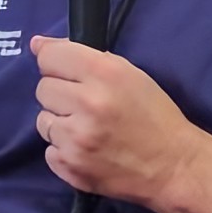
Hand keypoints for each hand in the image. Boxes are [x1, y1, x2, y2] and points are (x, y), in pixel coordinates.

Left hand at [30, 35, 206, 207]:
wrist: (173, 166)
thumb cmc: (154, 115)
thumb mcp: (128, 73)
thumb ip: (82, 55)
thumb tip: (37, 45)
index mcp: (104, 74)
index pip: (49, 57)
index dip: (56, 64)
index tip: (68, 73)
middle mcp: (87, 104)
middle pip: (43, 89)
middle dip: (61, 95)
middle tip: (87, 105)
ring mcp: (76, 139)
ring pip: (43, 121)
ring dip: (61, 123)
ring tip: (89, 129)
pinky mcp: (70, 167)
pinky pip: (49, 150)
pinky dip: (65, 150)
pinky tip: (89, 149)